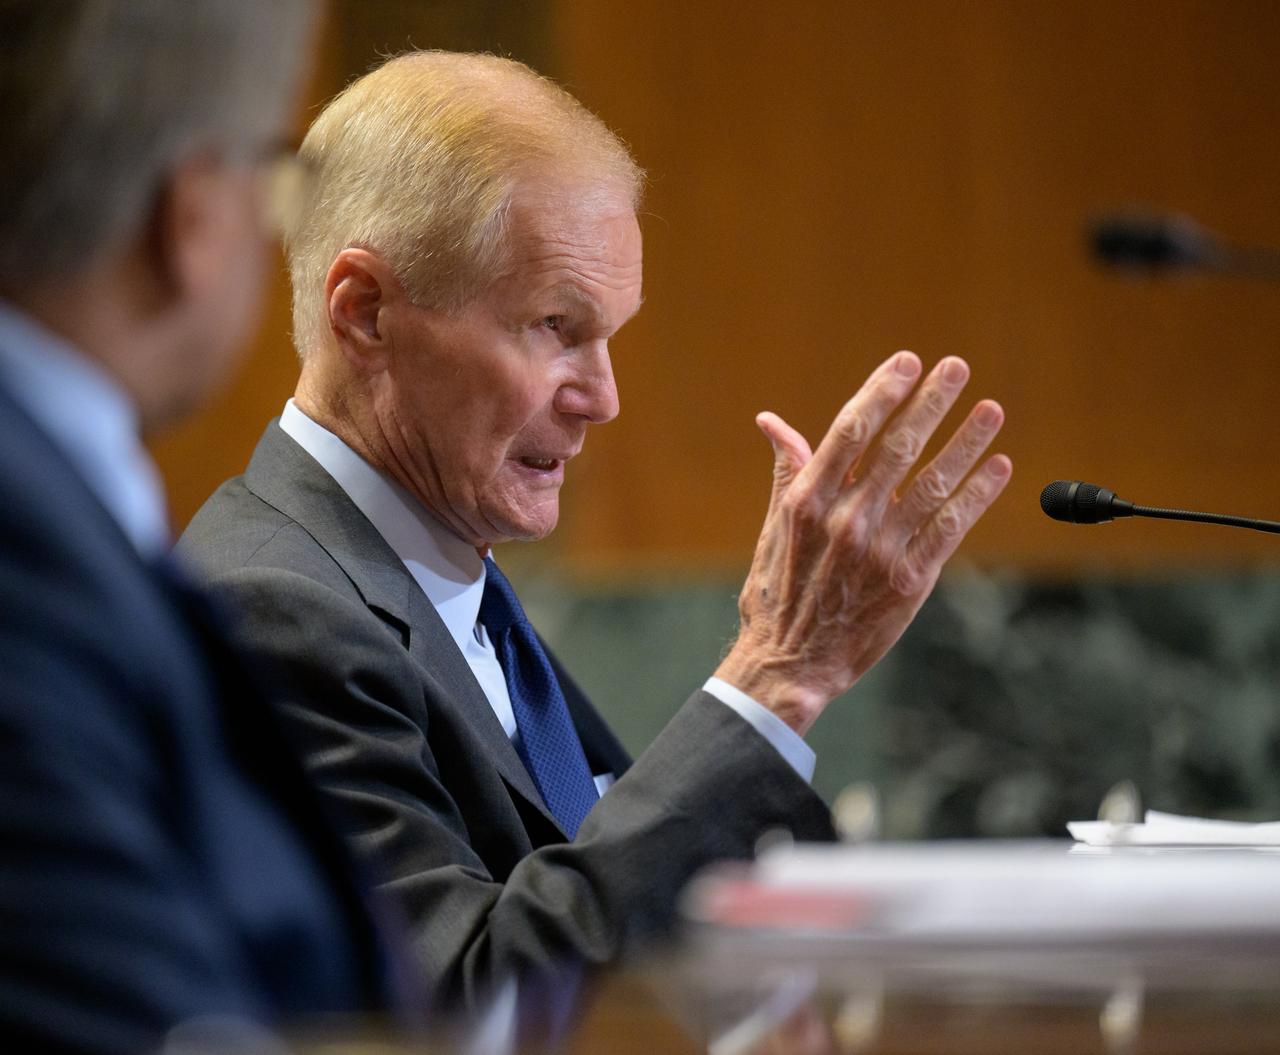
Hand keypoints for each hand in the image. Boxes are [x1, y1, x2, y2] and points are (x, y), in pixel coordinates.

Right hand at [715, 351, 1010, 734]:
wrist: (791, 664)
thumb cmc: (777, 594)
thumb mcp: (773, 528)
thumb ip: (786, 471)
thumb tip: (773, 423)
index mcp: (806, 501)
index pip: (851, 432)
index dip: (882, 393)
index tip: (907, 363)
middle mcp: (845, 520)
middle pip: (896, 449)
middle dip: (930, 404)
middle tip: (957, 368)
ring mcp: (879, 552)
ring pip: (932, 484)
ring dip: (965, 443)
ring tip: (990, 410)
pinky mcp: (908, 582)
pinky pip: (949, 529)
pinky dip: (975, 495)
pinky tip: (997, 468)